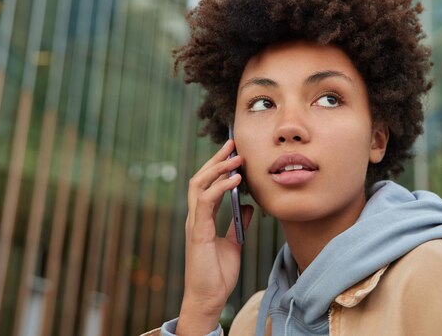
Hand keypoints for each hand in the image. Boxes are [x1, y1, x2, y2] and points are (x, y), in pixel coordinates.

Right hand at [176, 139, 253, 334]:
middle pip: (200, 178)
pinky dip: (220, 187)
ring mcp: (195, 223)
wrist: (209, 298)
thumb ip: (238, 223)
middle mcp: (195, 217)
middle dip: (216, 159)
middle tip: (232, 143)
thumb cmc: (217, 274)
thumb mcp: (234, 242)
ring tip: (235, 157)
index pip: (207, 184)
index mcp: (202, 218)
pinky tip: (235, 180)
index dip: (218, 166)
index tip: (233, 151)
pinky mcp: (198, 232)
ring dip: (217, 168)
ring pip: (199, 185)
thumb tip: (247, 205)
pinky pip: (206, 202)